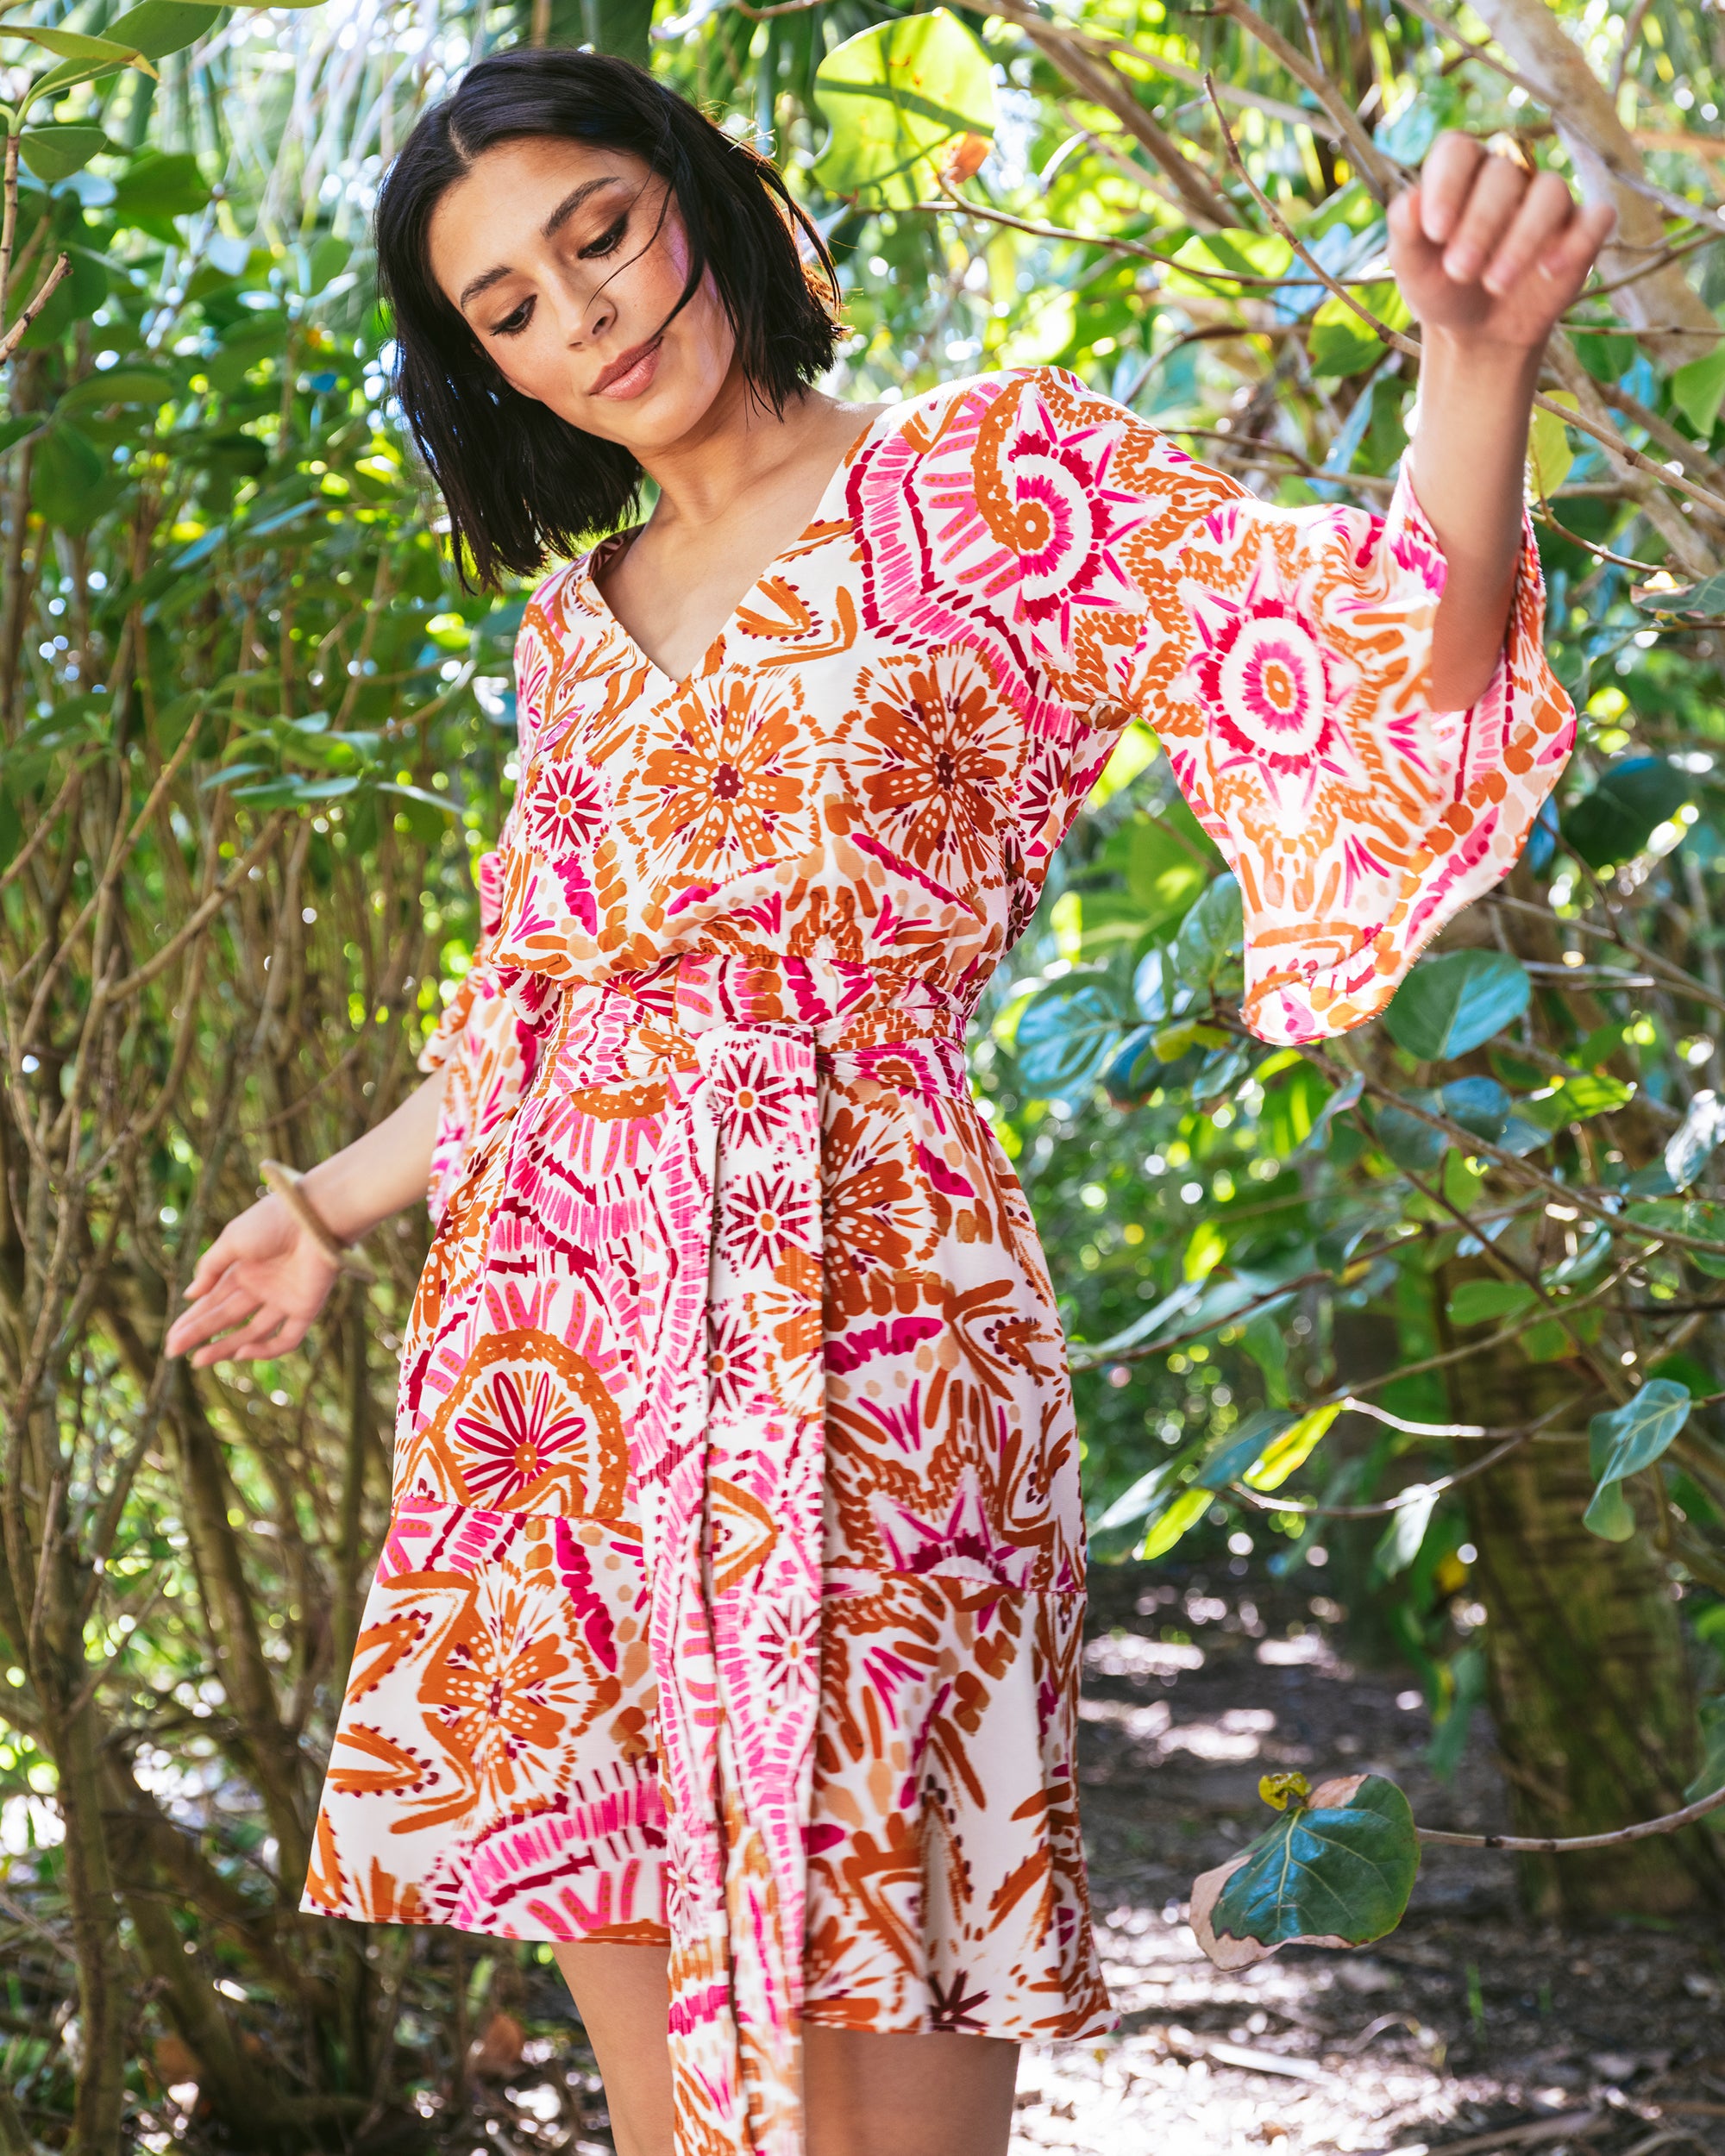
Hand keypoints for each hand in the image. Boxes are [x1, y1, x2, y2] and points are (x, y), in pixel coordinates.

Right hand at [164, 1194, 342, 1366]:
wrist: (316, 1215)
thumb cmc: (273, 1221)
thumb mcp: (232, 1240)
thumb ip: (210, 1268)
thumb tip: (189, 1295)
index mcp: (244, 1269)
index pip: (213, 1300)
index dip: (192, 1320)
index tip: (172, 1337)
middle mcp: (262, 1287)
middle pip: (227, 1317)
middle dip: (200, 1334)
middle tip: (173, 1351)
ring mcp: (284, 1299)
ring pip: (252, 1332)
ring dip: (225, 1347)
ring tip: (198, 1361)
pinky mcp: (306, 1308)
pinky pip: (287, 1338)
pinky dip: (266, 1349)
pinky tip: (241, 1353)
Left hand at [1388, 131, 1616, 352]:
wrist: (1476, 333)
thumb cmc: (1441, 288)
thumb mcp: (1413, 267)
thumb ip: (1405, 232)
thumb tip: (1408, 202)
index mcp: (1460, 173)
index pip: (1456, 150)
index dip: (1448, 183)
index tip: (1435, 231)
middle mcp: (1507, 176)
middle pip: (1502, 174)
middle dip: (1480, 224)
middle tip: (1460, 270)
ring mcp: (1547, 200)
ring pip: (1550, 191)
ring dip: (1523, 238)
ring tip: (1495, 284)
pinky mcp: (1580, 230)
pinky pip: (1597, 217)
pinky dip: (1577, 241)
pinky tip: (1549, 270)